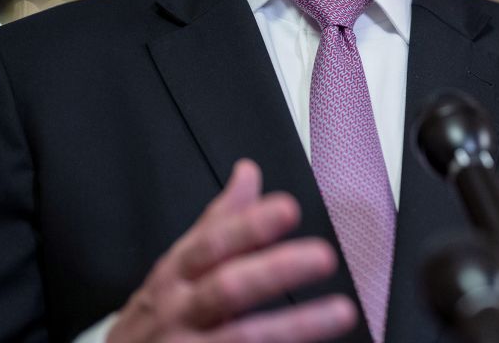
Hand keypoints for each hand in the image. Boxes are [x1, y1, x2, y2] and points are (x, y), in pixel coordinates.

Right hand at [107, 159, 356, 342]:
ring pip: (243, 337)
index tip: (288, 208)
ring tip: (341, 311)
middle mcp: (181, 310)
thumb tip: (249, 172)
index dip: (250, 226)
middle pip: (228, 288)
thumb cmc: (157, 312)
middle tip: (323, 256)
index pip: (212, 243)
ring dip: (296, 326)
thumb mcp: (177, 263)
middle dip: (276, 271)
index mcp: (177, 274)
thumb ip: (218, 221)